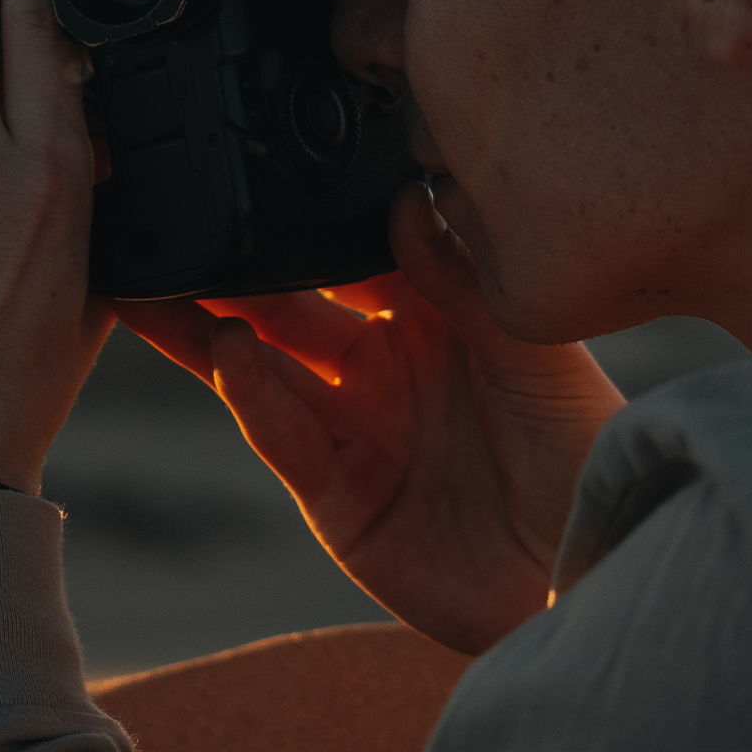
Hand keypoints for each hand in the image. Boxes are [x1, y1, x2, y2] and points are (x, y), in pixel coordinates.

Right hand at [120, 188, 622, 652]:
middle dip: (231, 272)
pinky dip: (249, 395)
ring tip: (162, 285)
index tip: (255, 176)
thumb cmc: (585, 457)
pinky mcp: (332, 494)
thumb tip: (406, 198)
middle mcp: (384, 366)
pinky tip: (227, 354)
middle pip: (286, 306)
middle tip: (179, 225)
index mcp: (435, 319)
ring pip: (260, 367)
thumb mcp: (534, 352)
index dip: (302, 223)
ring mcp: (353, 428)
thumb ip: (462, 278)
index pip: (348, 257)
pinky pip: (278, 434)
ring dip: (208, 327)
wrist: (589, 575)